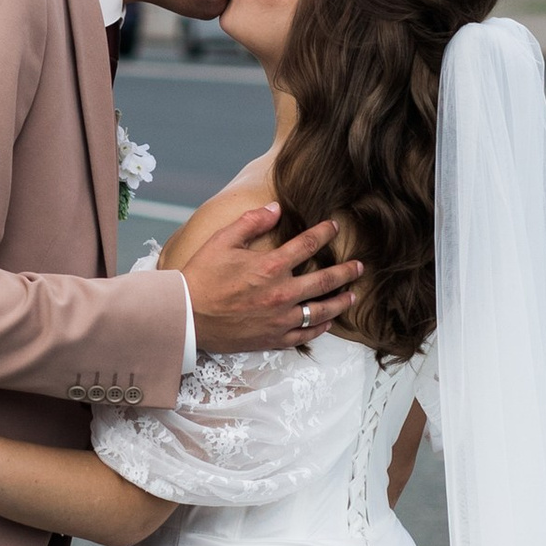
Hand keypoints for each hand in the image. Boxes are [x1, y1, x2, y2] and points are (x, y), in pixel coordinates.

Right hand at [179, 201, 359, 356]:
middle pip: (325, 280)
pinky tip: (328, 321)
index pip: (308, 245)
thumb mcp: (222, 241)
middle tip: (359, 266)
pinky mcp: (274, 337)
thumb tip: (276, 208)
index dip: (325, 233)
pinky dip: (320, 327)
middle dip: (346, 271)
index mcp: (271, 266)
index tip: (335, 227)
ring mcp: (280, 318)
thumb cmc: (201, 277)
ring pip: (322, 310)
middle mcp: (282, 293)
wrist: (186, 316)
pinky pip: (305, 333)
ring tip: (353, 295)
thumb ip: (252, 222)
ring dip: (341, 301)